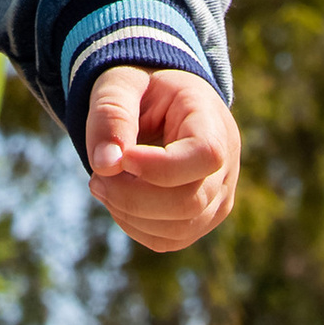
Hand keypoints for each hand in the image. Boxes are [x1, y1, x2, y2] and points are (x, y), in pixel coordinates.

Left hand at [85, 65, 238, 251]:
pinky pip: (168, 240)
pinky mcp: (200, 220)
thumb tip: (106, 164)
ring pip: (179, 228)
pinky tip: (116, 198)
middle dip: (133, 196)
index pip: (205, 155)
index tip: (122, 157)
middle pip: (190, 202)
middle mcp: (227, 165)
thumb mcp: (120, 84)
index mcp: (212, 120)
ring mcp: (218, 198)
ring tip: (102, 183)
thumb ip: (111, 114)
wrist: (158, 103)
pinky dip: (134, 226)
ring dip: (129, 213)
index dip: (160, 167)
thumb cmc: (141, 89)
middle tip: (96, 177)